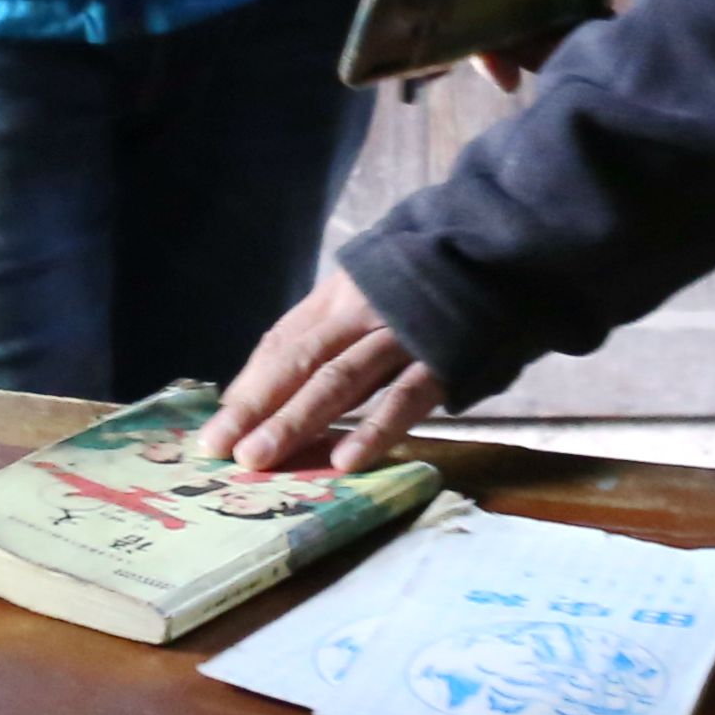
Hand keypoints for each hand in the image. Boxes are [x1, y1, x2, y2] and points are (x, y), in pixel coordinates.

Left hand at [193, 267, 445, 473]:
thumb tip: (274, 387)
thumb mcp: (370, 295)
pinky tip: (342, 461)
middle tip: (218, 448)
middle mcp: (360, 311)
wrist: (497, 252)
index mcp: (338, 296)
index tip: (217, 426)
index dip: (250, 385)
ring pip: (339, 379)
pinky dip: (373, 428)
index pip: (283, 342)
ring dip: (295, 420)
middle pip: (298, 360)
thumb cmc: (426, 287)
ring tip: (259, 458)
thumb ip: (330, 332)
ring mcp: (400, 335)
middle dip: (255, 407)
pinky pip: (403, 397)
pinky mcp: (442, 358)